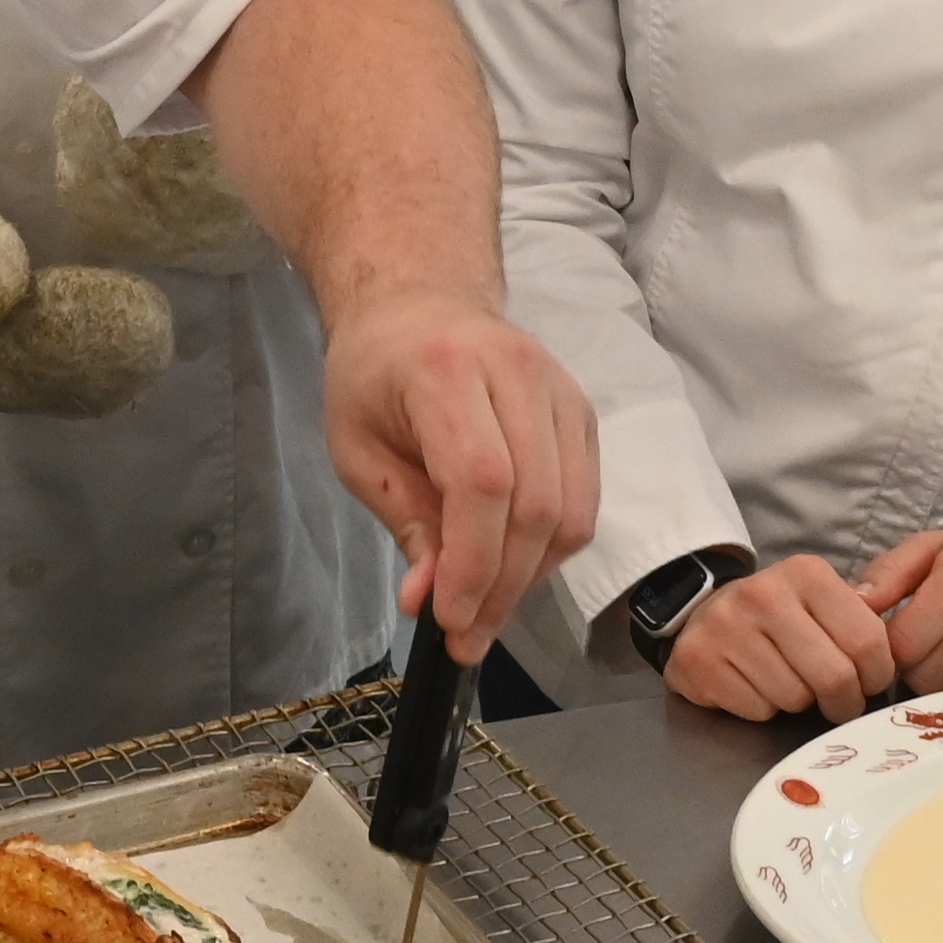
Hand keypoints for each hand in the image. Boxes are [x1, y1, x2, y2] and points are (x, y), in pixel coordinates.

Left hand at [325, 287, 604, 645]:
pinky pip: (584, 501)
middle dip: (503, 586)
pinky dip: (552, 550)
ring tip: (487, 609)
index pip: (482, 480)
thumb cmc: (375, 376)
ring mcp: (562, 391)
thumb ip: (403, 521)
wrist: (420, 306)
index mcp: (446, 371)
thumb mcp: (358, 449)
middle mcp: (517, 373)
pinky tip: (513, 568)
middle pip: (536, 503)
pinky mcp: (583, 413)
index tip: (451, 620)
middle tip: (468, 636)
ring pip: (572, 510)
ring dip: (531, 577)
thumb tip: (431, 600)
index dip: (474, 561)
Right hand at [662, 552, 900, 724]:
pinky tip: (755, 685)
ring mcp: (725, 626)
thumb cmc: (781, 617)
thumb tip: (897, 648)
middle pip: (833, 676)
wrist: (705, 616)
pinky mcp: (698, 660)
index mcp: (806, 573)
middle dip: (844, 700)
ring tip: (787, 682)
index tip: (869, 680)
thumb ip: (861, 619)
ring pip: (794, 697)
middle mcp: (763, 593)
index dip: (877, 674)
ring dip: (799, 702)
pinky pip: (758, 710)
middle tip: (839, 701)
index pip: (868, 641)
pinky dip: (763, 709)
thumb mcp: (823, 602)